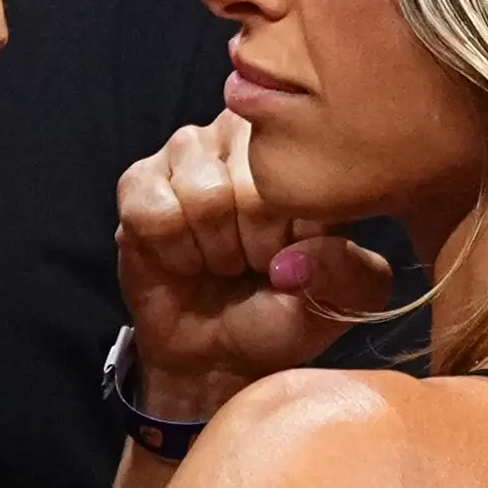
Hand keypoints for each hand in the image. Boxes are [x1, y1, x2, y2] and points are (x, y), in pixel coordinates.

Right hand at [116, 112, 391, 418]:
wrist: (222, 353)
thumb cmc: (285, 312)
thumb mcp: (342, 302)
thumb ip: (349, 272)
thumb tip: (301, 254)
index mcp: (303, 148)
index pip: (304, 175)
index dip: (296, 232)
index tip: (295, 255)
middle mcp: (245, 134)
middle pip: (250, 183)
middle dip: (254, 244)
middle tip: (253, 263)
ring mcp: (189, 151)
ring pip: (203, 194)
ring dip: (214, 249)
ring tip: (222, 261)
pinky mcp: (139, 182)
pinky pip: (155, 211)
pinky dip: (174, 251)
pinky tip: (183, 260)